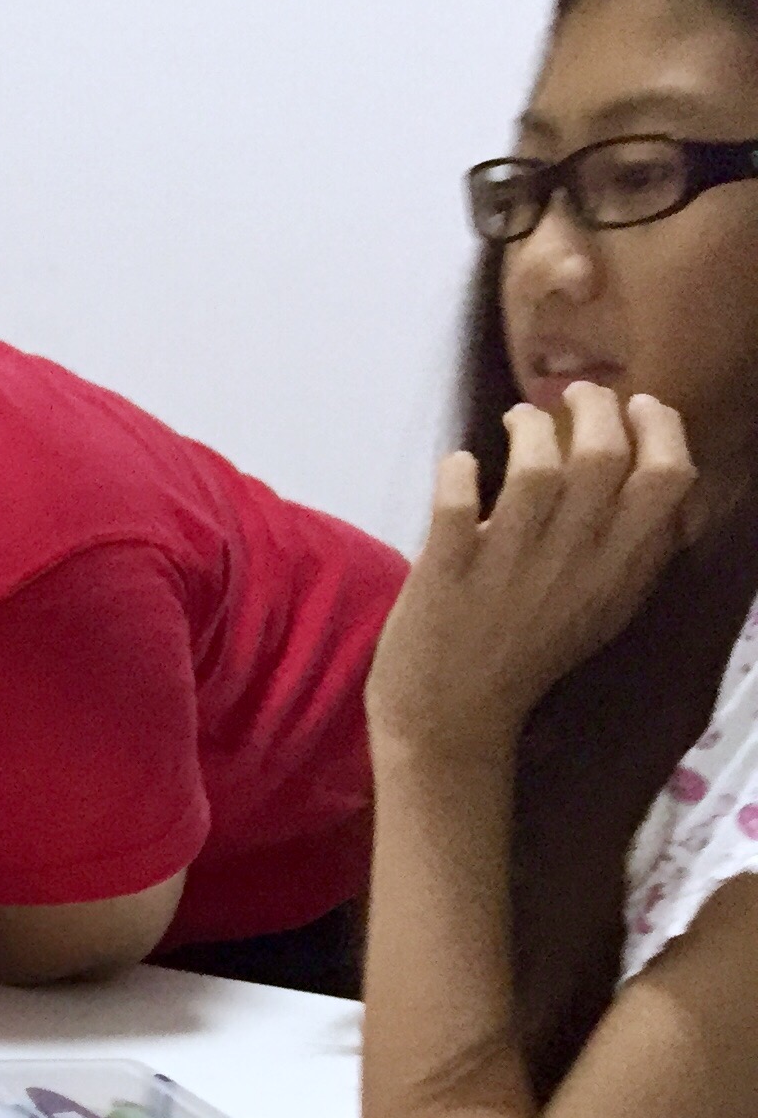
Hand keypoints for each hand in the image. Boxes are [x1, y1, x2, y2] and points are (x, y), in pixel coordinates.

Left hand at [368, 382, 692, 757]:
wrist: (452, 721)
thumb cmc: (525, 655)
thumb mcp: (604, 607)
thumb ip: (633, 548)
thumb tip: (656, 472)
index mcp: (621, 571)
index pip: (669, 479)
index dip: (659, 427)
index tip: (637, 403)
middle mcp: (576, 565)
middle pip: (605, 456)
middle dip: (594, 407)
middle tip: (572, 396)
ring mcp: (511, 569)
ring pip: (538, 469)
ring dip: (527, 428)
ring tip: (516, 421)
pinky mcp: (447, 575)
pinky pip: (456, 503)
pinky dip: (458, 471)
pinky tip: (459, 465)